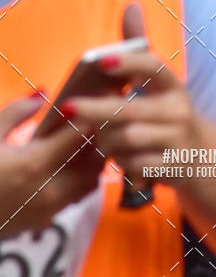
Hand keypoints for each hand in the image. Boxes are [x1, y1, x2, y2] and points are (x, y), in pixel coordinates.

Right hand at [0, 95, 101, 237]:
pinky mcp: (44, 222)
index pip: (83, 134)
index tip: (98, 98)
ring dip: (93, 161)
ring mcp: (49, 210)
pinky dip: (80, 179)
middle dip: (99, 138)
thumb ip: (16, 112)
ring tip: (82, 141)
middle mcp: (49, 190)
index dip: (92, 114)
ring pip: (91, 181)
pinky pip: (76, 197)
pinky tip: (67, 164)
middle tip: (94, 118)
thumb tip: (43, 92)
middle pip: (96, 160)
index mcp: (35, 164)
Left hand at [62, 52, 198, 187]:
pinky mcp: (172, 167)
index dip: (128, 63)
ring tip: (98, 135)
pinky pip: (133, 165)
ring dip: (106, 138)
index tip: (101, 61)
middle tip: (66, 107)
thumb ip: (140, 47)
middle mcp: (179, 111)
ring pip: (126, 139)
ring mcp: (177, 141)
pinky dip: (120, 162)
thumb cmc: (167, 112)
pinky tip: (118, 156)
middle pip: (129, 110)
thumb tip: (131, 4)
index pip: (153, 68)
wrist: (202, 155)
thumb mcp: (159, 83)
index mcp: (173, 86)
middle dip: (95, 109)